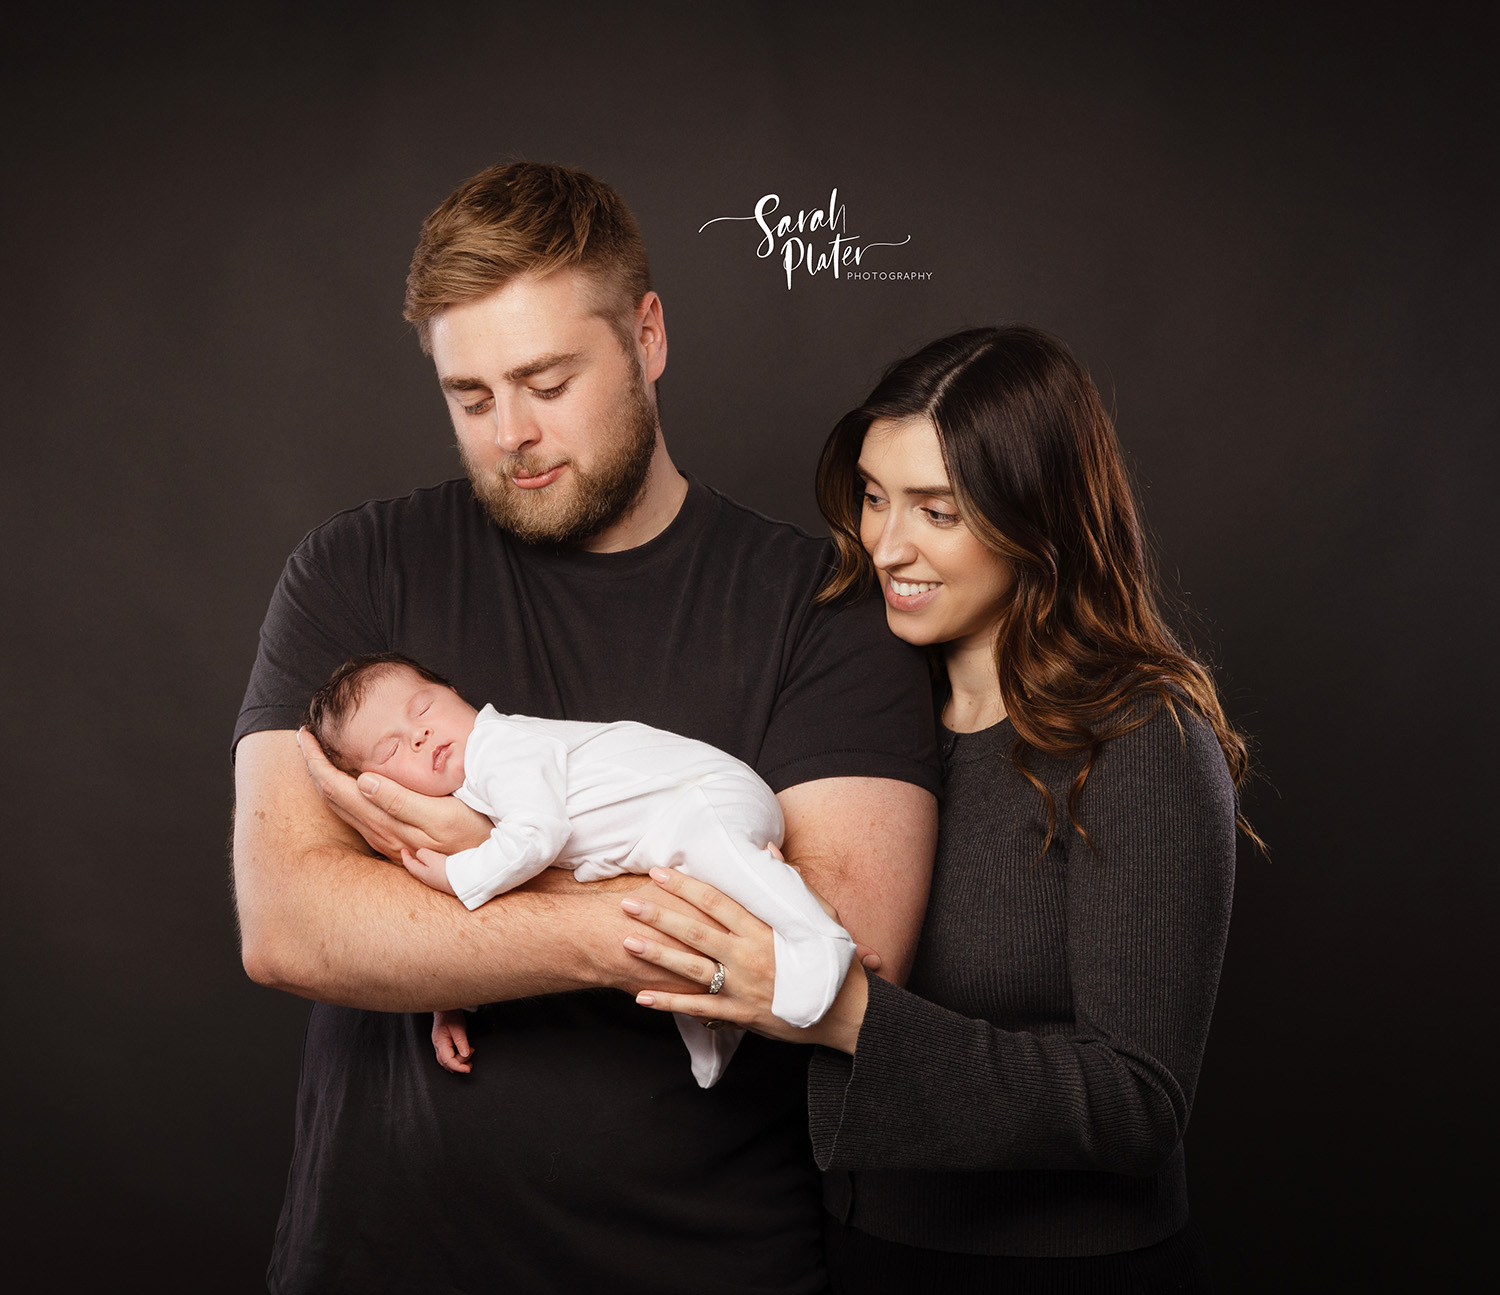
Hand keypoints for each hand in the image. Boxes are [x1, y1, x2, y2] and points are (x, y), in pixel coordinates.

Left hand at [298, 727, 491, 859]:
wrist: (493, 869)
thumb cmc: (474, 836)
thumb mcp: (441, 815)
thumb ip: (400, 800)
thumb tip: (362, 781)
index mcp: (384, 821)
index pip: (336, 787)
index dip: (317, 760)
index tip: (305, 735)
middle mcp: (378, 834)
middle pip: (332, 797)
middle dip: (314, 766)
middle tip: (305, 738)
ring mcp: (385, 842)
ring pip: (341, 809)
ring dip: (326, 780)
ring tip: (319, 756)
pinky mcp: (396, 844)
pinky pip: (355, 817)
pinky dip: (342, 795)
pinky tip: (349, 787)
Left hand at [401, 848, 456, 896]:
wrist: (461, 881)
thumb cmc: (445, 869)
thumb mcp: (431, 857)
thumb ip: (422, 854)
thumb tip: (419, 854)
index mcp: (421, 873)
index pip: (409, 864)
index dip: (405, 856)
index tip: (403, 849)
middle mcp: (426, 879)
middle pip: (414, 869)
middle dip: (411, 862)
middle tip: (409, 855)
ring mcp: (434, 881)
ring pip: (423, 872)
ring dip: (420, 864)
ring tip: (420, 858)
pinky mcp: (443, 882)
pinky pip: (431, 873)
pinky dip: (428, 867)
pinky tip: (434, 864)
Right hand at [431, 1009, 472, 1073]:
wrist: (446, 1006)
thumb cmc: (450, 1014)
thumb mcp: (458, 1027)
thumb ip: (462, 1042)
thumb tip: (466, 1054)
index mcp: (440, 1042)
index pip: (448, 1060)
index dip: (458, 1067)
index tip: (468, 1069)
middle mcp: (438, 1045)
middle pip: (446, 1063)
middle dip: (459, 1064)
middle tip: (471, 1059)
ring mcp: (439, 1044)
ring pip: (446, 1060)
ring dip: (457, 1063)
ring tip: (468, 1062)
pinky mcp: (443, 1043)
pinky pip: (448, 1055)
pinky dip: (456, 1059)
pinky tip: (462, 1057)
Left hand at [621, 867, 869, 1051]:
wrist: (846, 1013)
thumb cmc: (833, 959)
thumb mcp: (818, 915)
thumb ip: (790, 883)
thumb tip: (768, 849)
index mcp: (764, 929)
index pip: (717, 902)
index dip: (686, 886)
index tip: (661, 872)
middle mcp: (748, 956)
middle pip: (696, 931)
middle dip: (659, 915)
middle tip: (628, 902)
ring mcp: (742, 987)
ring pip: (691, 968)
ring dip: (657, 955)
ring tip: (627, 941)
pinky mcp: (740, 1014)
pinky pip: (698, 1008)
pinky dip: (669, 1003)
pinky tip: (642, 996)